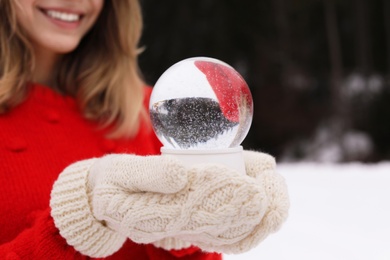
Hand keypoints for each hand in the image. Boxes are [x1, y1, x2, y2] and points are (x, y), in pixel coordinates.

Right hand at [51, 151, 288, 256]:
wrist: (102, 200)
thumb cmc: (113, 182)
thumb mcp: (120, 172)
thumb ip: (149, 173)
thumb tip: (183, 175)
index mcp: (160, 215)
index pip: (206, 213)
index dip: (236, 199)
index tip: (257, 182)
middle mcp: (180, 229)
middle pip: (228, 227)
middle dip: (259, 206)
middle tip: (276, 182)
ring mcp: (189, 231)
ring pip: (233, 235)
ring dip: (261, 218)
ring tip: (278, 191)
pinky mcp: (194, 228)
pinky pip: (227, 236)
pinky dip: (251, 224)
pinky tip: (267, 207)